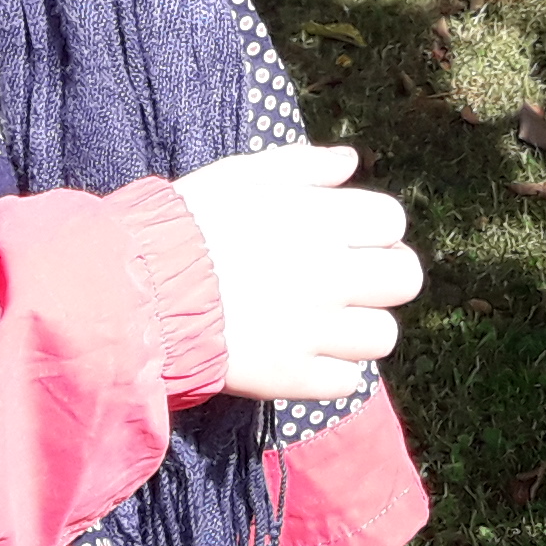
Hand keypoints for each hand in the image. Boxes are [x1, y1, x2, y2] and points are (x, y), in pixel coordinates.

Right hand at [172, 144, 422, 402]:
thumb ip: (301, 165)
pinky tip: (303, 355)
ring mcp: (316, 330)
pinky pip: (346, 382)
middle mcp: (331, 273)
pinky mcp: (294, 376)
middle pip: (405, 279)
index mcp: (321, 220)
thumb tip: (350, 163)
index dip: (374, 229)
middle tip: (351, 282)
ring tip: (328, 324)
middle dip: (383, 278)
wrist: (139, 291)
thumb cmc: (187, 225)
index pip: (392, 221)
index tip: (349, 237)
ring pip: (384, 336)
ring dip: (360, 329)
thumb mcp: (239, 175)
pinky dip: (329, 372)